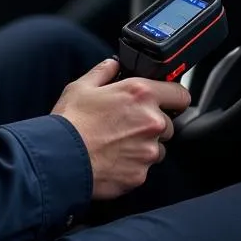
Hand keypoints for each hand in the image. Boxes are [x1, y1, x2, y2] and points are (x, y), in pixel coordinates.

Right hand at [52, 58, 189, 199]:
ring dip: (144, 146)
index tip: (167, 101)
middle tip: (127, 125)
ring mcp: (147, 150)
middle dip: (153, 124)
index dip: (173, 97)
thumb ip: (104, 71)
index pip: (180, 95)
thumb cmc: (70, 122)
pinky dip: (133, 165)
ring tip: (117, 144)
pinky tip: (113, 159)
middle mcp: (151, 121)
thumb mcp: (82, 86)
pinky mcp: (140, 174)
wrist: (59, 159)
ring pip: (158, 148)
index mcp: (141, 94)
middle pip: (168, 124)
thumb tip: (113, 65)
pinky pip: (144, 168)